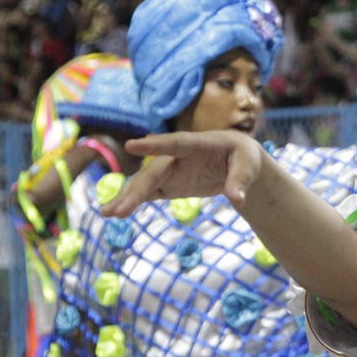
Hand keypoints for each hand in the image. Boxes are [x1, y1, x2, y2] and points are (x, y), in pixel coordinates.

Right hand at [103, 131, 264, 215]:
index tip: (132, 145)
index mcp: (197, 144)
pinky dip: (132, 202)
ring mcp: (170, 171)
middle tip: (118, 208)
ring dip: (126, 197)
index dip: (155, 145)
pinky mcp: (167, 184)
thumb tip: (238, 200)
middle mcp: (177, 156)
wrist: (235, 161)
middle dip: (136, 189)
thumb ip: (241, 181)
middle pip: (154, 172)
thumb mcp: (249, 165)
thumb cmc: (243, 157)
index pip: (175, 143)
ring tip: (108, 213)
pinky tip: (114, 212)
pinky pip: (147, 193)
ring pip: (144, 183)